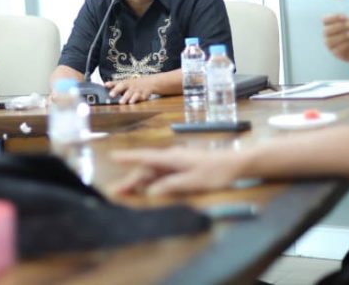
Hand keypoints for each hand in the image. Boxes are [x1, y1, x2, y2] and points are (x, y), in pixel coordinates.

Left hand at [105, 75, 158, 104]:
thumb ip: (115, 84)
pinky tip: (132, 103)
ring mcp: (138, 90)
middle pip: (124, 87)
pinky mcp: (144, 95)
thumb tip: (105, 85)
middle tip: (111, 95)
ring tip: (121, 102)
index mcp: (125, 83)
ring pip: (132, 93)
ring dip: (127, 97)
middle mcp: (131, 86)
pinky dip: (137, 100)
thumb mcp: (125, 83)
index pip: (118, 83)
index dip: (112, 85)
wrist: (150, 83)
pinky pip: (141, 98)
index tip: (106, 87)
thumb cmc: (133, 84)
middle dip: (117, 90)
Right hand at [112, 147, 246, 195]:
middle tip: (116, 191)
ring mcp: (177, 161)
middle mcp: (171, 157)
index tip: (113, 156)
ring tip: (126, 191)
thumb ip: (172, 185)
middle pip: (147, 168)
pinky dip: (152, 181)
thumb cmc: (216, 172)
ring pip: (154, 171)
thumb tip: (151, 191)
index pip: (146, 157)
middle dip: (131, 179)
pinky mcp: (182, 166)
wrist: (235, 164)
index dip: (128, 157)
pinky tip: (147, 188)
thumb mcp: (194, 182)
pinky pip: (162, 173)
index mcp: (172, 158)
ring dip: (140, 181)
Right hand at [323, 14, 348, 62]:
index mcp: (328, 25)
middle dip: (339, 26)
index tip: (344, 17)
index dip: (333, 18)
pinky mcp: (334, 52)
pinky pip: (337, 49)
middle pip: (326, 30)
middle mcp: (327, 35)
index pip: (324, 20)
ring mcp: (329, 44)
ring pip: (330, 41)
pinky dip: (346, 44)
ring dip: (342, 36)